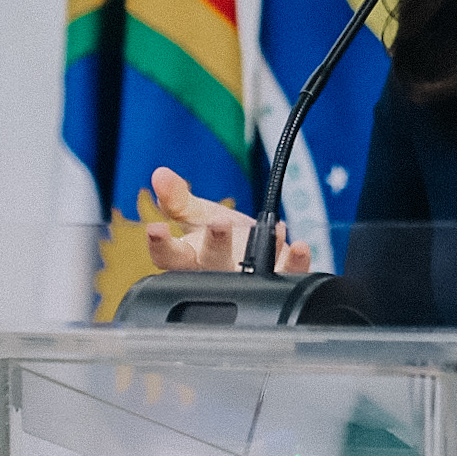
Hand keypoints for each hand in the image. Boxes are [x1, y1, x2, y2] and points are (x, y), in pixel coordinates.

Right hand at [144, 166, 311, 273]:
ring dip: (258, 253)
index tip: (156, 229)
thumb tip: (159, 175)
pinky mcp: (276, 280)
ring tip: (268, 233)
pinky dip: (294, 262)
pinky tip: (300, 247)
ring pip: (248, 273)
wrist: (258, 251)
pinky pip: (286, 275)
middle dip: (215, 245)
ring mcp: (246, 280)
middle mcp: (215, 275)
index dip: (161, 245)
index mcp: (190, 260)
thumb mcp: (199, 214)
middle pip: (211, 265)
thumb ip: (177, 198)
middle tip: (218, 224)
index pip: (168, 256)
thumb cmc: (223, 237)